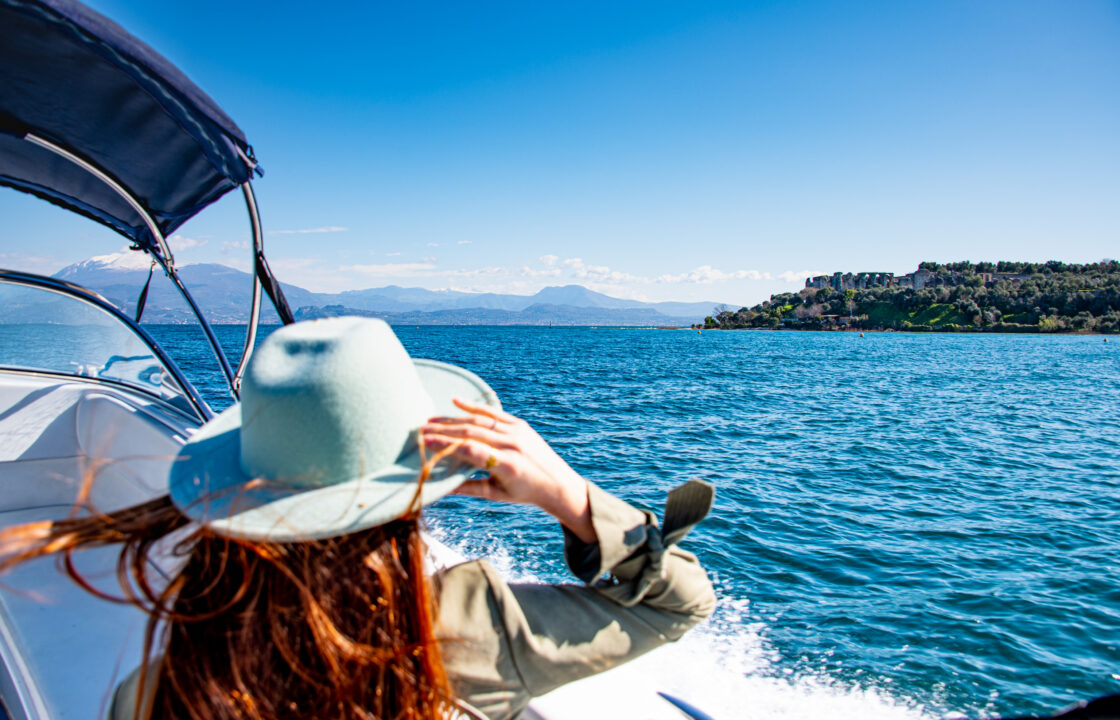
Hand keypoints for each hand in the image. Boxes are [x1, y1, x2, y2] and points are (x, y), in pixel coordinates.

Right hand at [421, 398, 595, 542]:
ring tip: (431, 420)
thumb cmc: (524, 493)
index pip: (470, 451)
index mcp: (507, 465)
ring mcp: (517, 432)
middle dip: (443, 430)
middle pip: (471, 432)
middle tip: (420, 430)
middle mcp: (512, 444)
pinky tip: (455, 401)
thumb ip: (468, 489)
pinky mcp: (520, 424)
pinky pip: (493, 413)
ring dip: (453, 419)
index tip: (424, 442)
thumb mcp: (496, 495)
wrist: (557, 483)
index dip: (445, 446)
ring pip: (479, 421)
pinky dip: (474, 406)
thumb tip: (439, 488)